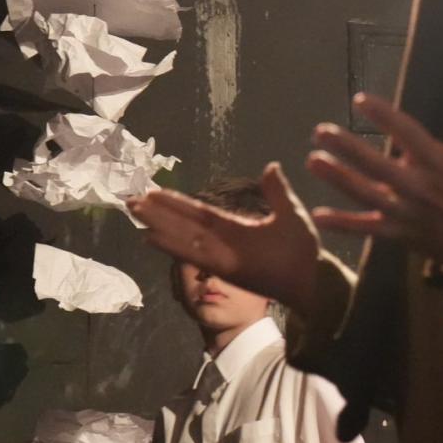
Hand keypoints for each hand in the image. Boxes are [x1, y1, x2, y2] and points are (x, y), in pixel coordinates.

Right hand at [130, 163, 322, 316]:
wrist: (312, 276)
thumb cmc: (303, 249)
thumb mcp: (289, 212)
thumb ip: (277, 191)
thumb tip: (271, 165)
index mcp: (235, 226)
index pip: (198, 211)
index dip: (176, 203)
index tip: (154, 192)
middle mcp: (222, 240)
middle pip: (182, 223)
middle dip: (158, 212)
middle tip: (130, 200)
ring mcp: (220, 255)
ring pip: (182, 236)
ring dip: (158, 225)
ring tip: (134, 212)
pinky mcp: (224, 268)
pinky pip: (192, 255)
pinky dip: (171, 246)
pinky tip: (151, 238)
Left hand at [307, 68, 442, 275]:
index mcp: (441, 163)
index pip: (408, 134)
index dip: (384, 116)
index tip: (361, 100)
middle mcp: (420, 188)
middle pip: (378, 167)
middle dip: (347, 148)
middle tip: (321, 131)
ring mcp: (408, 214)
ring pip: (367, 195)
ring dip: (338, 178)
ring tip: (312, 160)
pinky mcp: (401, 235)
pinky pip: (368, 230)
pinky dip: (343, 225)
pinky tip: (318, 215)